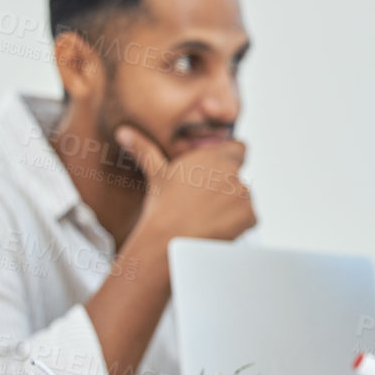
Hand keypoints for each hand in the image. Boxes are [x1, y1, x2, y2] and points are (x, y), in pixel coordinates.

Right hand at [114, 126, 255, 242]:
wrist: (168, 242)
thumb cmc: (161, 209)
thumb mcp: (155, 175)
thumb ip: (144, 149)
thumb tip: (124, 132)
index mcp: (214, 157)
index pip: (238, 148)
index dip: (228, 159)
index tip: (215, 172)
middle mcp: (232, 172)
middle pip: (237, 178)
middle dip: (224, 189)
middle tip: (200, 203)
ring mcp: (243, 194)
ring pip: (242, 199)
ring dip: (230, 207)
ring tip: (204, 217)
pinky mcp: (250, 215)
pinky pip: (248, 218)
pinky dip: (238, 225)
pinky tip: (215, 228)